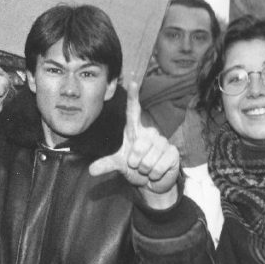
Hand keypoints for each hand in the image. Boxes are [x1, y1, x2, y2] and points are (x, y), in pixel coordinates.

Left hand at [88, 79, 180, 204]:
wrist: (154, 182)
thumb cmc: (136, 168)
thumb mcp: (119, 165)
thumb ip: (106, 164)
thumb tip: (91, 170)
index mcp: (135, 131)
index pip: (133, 111)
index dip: (133, 97)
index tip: (133, 81)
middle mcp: (150, 133)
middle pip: (138, 146)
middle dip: (134, 162)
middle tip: (138, 165)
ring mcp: (163, 142)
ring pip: (148, 160)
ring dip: (145, 170)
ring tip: (147, 168)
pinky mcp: (173, 153)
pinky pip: (159, 166)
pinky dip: (155, 174)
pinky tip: (157, 172)